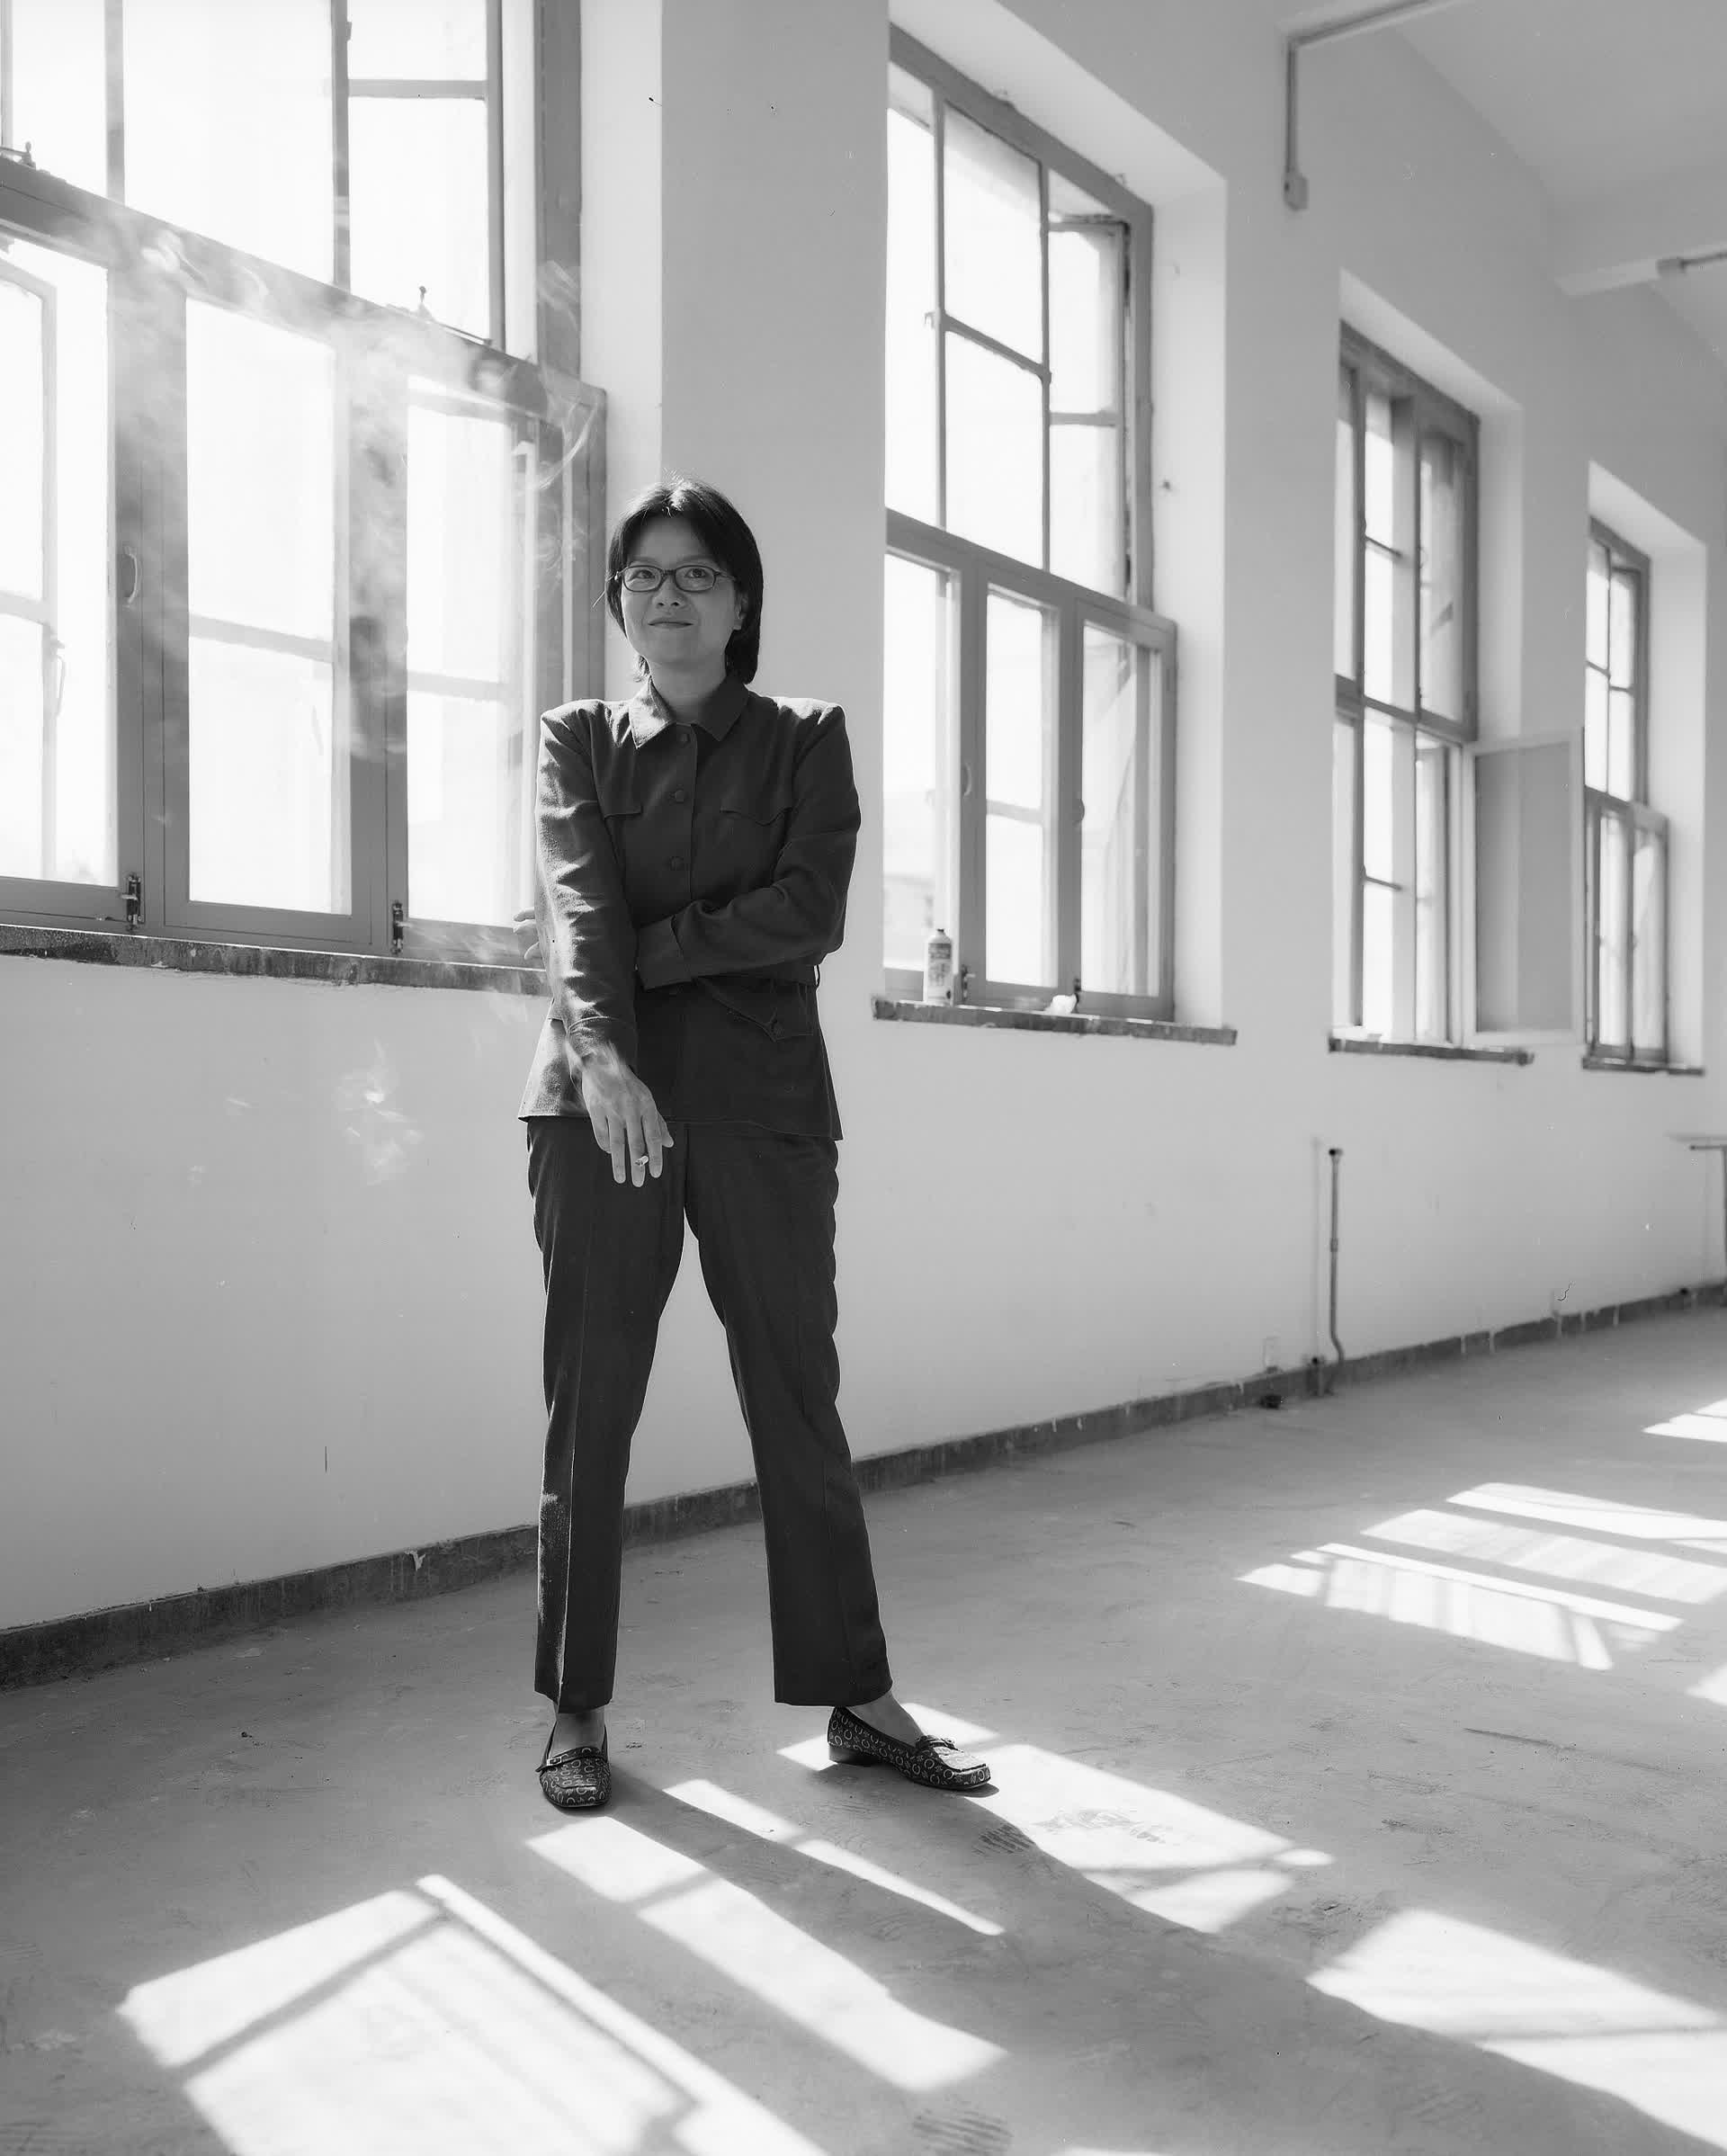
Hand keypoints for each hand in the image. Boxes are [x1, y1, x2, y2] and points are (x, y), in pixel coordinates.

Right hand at [578, 1046, 673, 1187]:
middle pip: (635, 1142)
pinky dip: (606, 1147)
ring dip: (619, 1163)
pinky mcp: (595, 1109)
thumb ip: (658, 1122)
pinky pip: (601, 1135)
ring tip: (621, 1178)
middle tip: (639, 1183)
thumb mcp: (647, 1098)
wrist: (602, 1063)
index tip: (655, 1173)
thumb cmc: (629, 1084)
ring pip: (616, 1142)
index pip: (653, 1136)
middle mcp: (630, 1108)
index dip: (655, 1156)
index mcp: (646, 1105)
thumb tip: (669, 1144)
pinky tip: (610, 1154)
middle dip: (637, 1165)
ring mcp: (611, 1109)